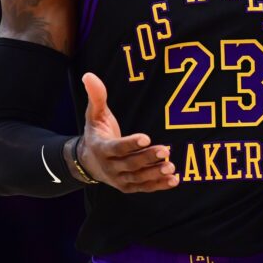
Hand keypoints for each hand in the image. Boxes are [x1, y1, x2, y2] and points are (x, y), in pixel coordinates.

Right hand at [76, 72, 178, 192]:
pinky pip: (144, 188)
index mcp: (101, 148)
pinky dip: (158, 185)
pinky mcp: (128, 186)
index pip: (116, 148)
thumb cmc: (96, 132)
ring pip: (138, 179)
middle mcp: (109, 167)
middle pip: (130, 164)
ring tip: (172, 167)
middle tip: (165, 150)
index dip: (130, 144)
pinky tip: (174, 180)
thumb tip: (89, 75)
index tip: (146, 137)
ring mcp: (119, 179)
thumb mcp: (94, 115)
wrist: (88, 161)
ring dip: (155, 174)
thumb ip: (96, 96)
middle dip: (147, 158)